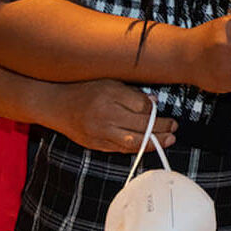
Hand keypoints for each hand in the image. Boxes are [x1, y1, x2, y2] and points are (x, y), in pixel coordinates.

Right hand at [42, 78, 177, 153]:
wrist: (55, 104)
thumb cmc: (84, 89)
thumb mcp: (109, 82)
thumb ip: (131, 93)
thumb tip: (154, 102)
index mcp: (110, 94)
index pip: (142, 106)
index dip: (155, 110)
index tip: (162, 110)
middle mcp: (106, 114)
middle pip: (142, 124)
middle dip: (162, 127)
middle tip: (175, 127)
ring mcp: (100, 132)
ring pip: (134, 141)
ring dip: (154, 142)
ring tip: (169, 140)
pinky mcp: (95, 144)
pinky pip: (120, 149)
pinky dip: (136, 148)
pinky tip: (148, 145)